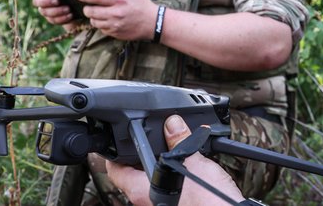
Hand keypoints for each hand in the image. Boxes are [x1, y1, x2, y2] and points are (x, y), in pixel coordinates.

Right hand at [22, 0, 74, 25]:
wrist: (83, 9)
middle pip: (37, 1)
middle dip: (46, 1)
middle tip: (57, 1)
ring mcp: (47, 9)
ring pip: (45, 11)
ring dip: (57, 11)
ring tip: (68, 9)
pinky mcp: (53, 19)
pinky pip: (53, 20)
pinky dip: (61, 18)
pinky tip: (69, 15)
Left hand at [76, 0, 157, 40]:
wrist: (153, 23)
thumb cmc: (143, 6)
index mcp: (119, 0)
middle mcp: (115, 13)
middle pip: (91, 11)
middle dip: (87, 8)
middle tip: (90, 6)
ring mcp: (115, 24)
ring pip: (94, 22)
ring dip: (93, 17)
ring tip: (99, 13)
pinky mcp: (115, 33)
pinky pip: (101, 29)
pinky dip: (101, 25)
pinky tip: (107, 20)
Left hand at [106, 115, 244, 205]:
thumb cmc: (208, 202)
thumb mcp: (194, 164)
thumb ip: (180, 142)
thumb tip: (173, 124)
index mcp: (141, 191)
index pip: (116, 171)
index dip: (115, 154)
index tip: (118, 141)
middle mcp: (147, 202)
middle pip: (134, 175)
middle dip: (142, 155)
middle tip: (152, 138)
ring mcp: (161, 205)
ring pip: (151, 182)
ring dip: (160, 165)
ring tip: (172, 148)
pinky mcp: (176, 205)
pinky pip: (167, 189)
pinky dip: (173, 175)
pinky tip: (187, 167)